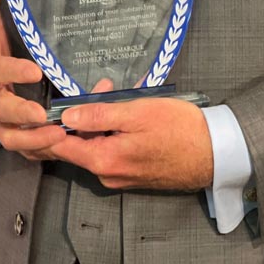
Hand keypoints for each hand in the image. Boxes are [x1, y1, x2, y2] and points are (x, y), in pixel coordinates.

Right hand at [0, 0, 66, 158]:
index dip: (13, 73)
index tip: (36, 71)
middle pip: (0, 112)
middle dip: (23, 116)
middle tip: (48, 117)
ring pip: (10, 138)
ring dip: (34, 141)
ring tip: (60, 136)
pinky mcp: (4, 131)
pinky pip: (21, 148)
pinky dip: (39, 151)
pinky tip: (64, 146)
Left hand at [48, 95, 213, 191]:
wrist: (215, 153)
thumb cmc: (179, 129)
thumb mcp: (136, 112)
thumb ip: (98, 115)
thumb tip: (65, 116)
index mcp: (103, 160)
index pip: (58, 147)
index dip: (47, 126)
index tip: (48, 104)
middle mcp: (107, 175)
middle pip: (78, 144)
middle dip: (82, 113)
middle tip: (104, 87)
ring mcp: (121, 177)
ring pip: (97, 144)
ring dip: (102, 119)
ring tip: (121, 92)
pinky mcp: (134, 174)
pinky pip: (113, 150)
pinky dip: (114, 130)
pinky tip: (130, 110)